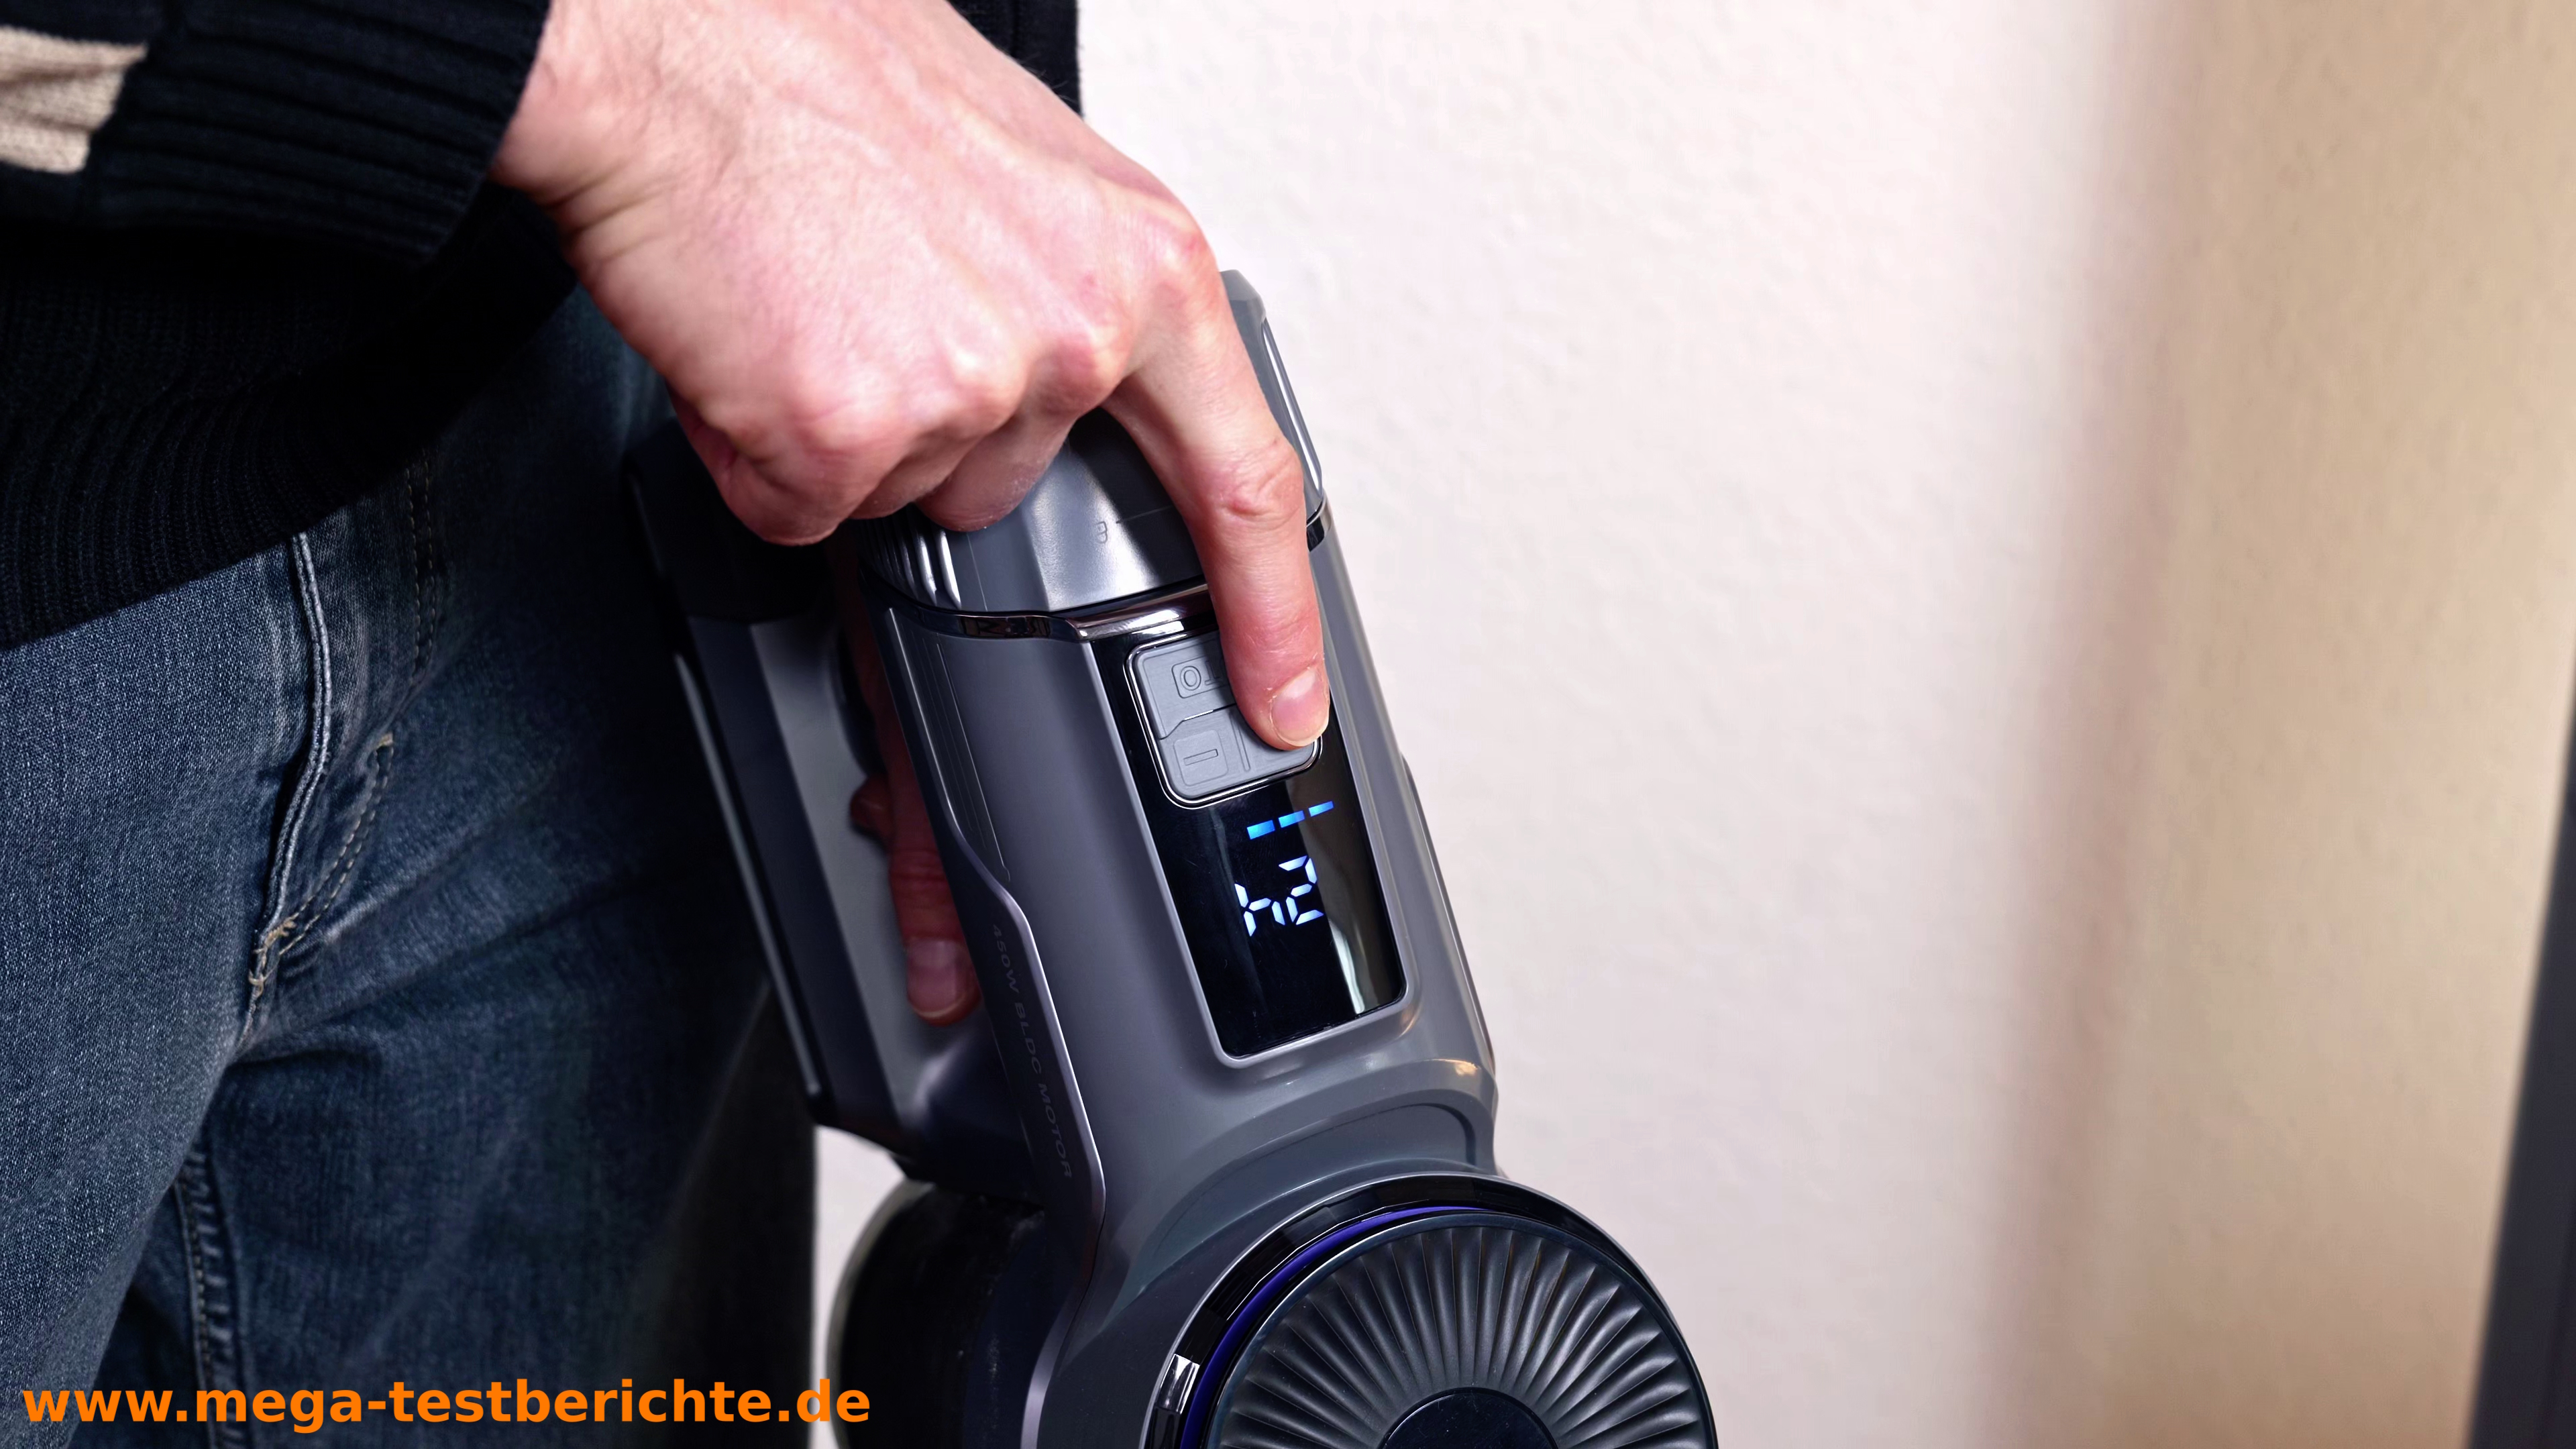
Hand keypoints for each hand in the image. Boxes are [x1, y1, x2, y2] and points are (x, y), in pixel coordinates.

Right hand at [495, 0, 1329, 1020]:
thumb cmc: (814, 74)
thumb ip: (1072, 281)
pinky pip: (804, 505)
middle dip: (936, 436)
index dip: (1271, 612)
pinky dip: (761, 449)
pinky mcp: (849, 438)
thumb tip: (1077, 365)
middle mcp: (1073, 335)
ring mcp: (967, 393)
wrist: (662, 52)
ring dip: (846, 433)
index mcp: (1140, 264)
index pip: (1245, 479)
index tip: (1280, 700)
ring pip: (907, 497)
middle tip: (872, 312)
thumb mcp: (1017, 162)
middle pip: (1018, 489)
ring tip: (805, 307)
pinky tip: (753, 342)